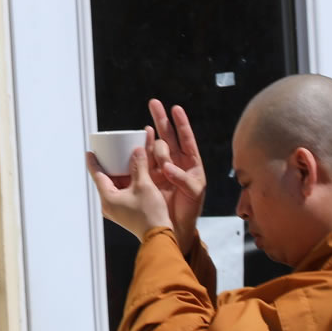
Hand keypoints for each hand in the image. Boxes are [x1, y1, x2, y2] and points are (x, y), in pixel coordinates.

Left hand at [87, 143, 171, 239]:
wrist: (158, 235)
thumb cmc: (150, 215)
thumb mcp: (144, 185)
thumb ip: (139, 166)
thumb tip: (137, 151)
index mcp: (108, 199)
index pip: (97, 176)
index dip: (93, 162)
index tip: (89, 153)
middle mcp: (108, 205)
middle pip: (105, 180)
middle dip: (109, 166)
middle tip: (109, 152)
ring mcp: (116, 209)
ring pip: (114, 186)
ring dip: (119, 174)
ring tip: (123, 161)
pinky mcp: (124, 212)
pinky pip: (121, 193)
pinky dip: (125, 182)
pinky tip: (133, 175)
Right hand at [147, 100, 206, 256]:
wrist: (177, 227)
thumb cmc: (190, 210)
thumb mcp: (194, 192)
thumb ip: (183, 178)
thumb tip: (166, 166)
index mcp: (192, 164)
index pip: (186, 138)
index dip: (181, 123)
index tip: (175, 108)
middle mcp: (177, 163)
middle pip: (168, 136)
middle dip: (161, 119)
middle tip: (153, 103)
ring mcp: (162, 169)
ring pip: (154, 146)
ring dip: (149, 134)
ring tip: (145, 127)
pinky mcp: (149, 178)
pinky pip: (144, 161)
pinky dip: (140, 152)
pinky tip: (137, 145)